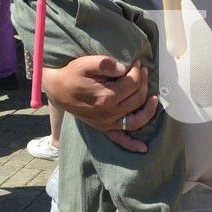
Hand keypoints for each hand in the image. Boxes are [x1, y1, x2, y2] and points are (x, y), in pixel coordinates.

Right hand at [41, 55, 155, 151]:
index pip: (133, 83)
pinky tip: (144, 148)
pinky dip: (132, 144)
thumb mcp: (85, 63)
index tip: (137, 62)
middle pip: (137, 98)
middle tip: (142, 70)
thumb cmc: (71, 74)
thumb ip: (106, 63)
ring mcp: (106, 123)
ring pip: (136, 119)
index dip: (138, 71)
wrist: (57, 89)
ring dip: (148, 110)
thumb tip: (124, 68)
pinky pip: (120, 139)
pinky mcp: (103, 128)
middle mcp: (108, 113)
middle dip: (143, 82)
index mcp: (106, 96)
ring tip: (154, 98)